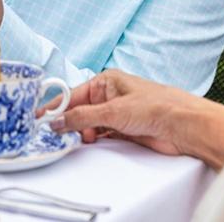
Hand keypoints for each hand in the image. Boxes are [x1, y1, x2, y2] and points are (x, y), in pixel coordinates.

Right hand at [46, 69, 223, 168]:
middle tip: (55, 133)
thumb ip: (83, 117)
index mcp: (106, 81)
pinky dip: (93, 139)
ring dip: (81, 132)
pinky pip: (101, 134)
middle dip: (68, 121)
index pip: (74, 93)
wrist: (183, 125)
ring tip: (75, 140)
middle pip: (80, 109)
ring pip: (89, 124)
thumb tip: (59, 121)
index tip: (41, 117)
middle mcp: (110, 95)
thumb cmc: (155, 106)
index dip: (57, 106)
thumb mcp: (113, 111)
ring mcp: (117, 113)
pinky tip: (89, 142)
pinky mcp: (124, 129)